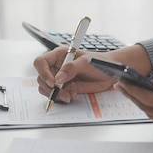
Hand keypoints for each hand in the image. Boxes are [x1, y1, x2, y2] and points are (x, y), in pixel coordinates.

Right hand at [33, 44, 152, 103]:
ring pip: (46, 88)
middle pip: (41, 78)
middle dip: (50, 87)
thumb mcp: (86, 63)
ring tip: (69, 95)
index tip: (53, 82)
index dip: (43, 73)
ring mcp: (60, 78)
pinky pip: (55, 95)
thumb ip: (71, 68)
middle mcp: (57, 66)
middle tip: (62, 92)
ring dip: (55, 94)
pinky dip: (61, 98)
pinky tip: (72, 95)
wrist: (111, 73)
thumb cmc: (100, 62)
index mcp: (59, 55)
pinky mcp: (65, 88)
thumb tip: (58, 78)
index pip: (41, 62)